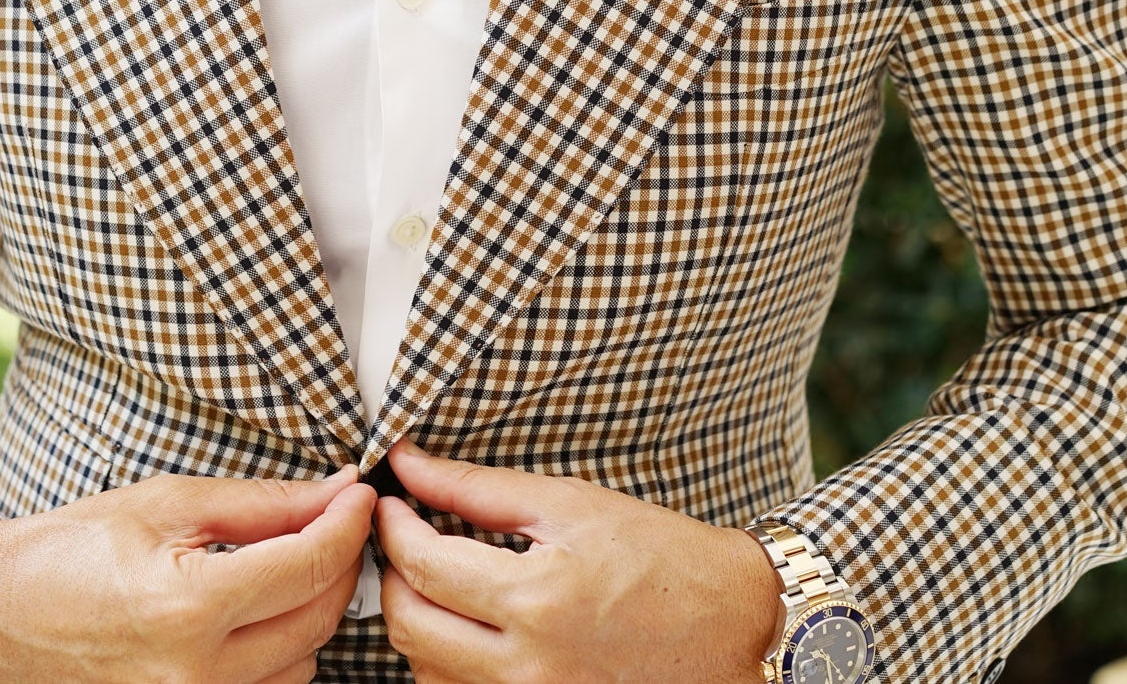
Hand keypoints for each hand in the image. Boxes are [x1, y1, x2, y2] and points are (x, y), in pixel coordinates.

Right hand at [0, 462, 376, 682]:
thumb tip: (332, 493)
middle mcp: (195, 676)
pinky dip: (281, 652)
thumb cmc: (72, 549)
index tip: (359, 495)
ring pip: (304, 664)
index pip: (308, 567)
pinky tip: (260, 614)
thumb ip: (260, 504)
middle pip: (319, 619)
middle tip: (329, 520)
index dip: (346, 523)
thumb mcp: (167, 503)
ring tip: (284, 567)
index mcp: (188, 608)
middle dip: (337, 563)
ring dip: (310, 612)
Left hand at [373, 438, 783, 682]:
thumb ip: (478, 488)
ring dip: (416, 622)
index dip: (391, 525)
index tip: (390, 502)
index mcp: (535, 598)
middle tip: (403, 540)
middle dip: (392, 576)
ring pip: (426, 671)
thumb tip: (410, 463)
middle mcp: (528, 665)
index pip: (420, 563)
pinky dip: (446, 663)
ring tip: (439, 581)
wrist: (735, 625)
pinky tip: (467, 627)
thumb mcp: (571, 503)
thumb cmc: (664, 559)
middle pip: (409, 625)